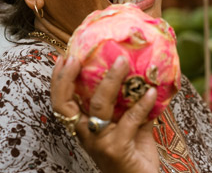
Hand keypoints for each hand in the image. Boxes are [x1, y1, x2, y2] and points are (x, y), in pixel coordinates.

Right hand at [51, 55, 158, 172]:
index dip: (58, 81)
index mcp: (83, 127)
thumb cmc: (134, 154)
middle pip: (66, 104)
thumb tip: (144, 75)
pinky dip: (142, 104)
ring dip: (112, 80)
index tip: (65, 57)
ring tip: (123, 62)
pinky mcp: (117, 149)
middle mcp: (85, 135)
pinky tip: (153, 92)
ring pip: (100, 105)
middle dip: (69, 78)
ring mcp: (99, 142)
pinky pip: (130, 120)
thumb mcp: (130, 126)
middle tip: (79, 57)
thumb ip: (132, 104)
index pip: (61, 103)